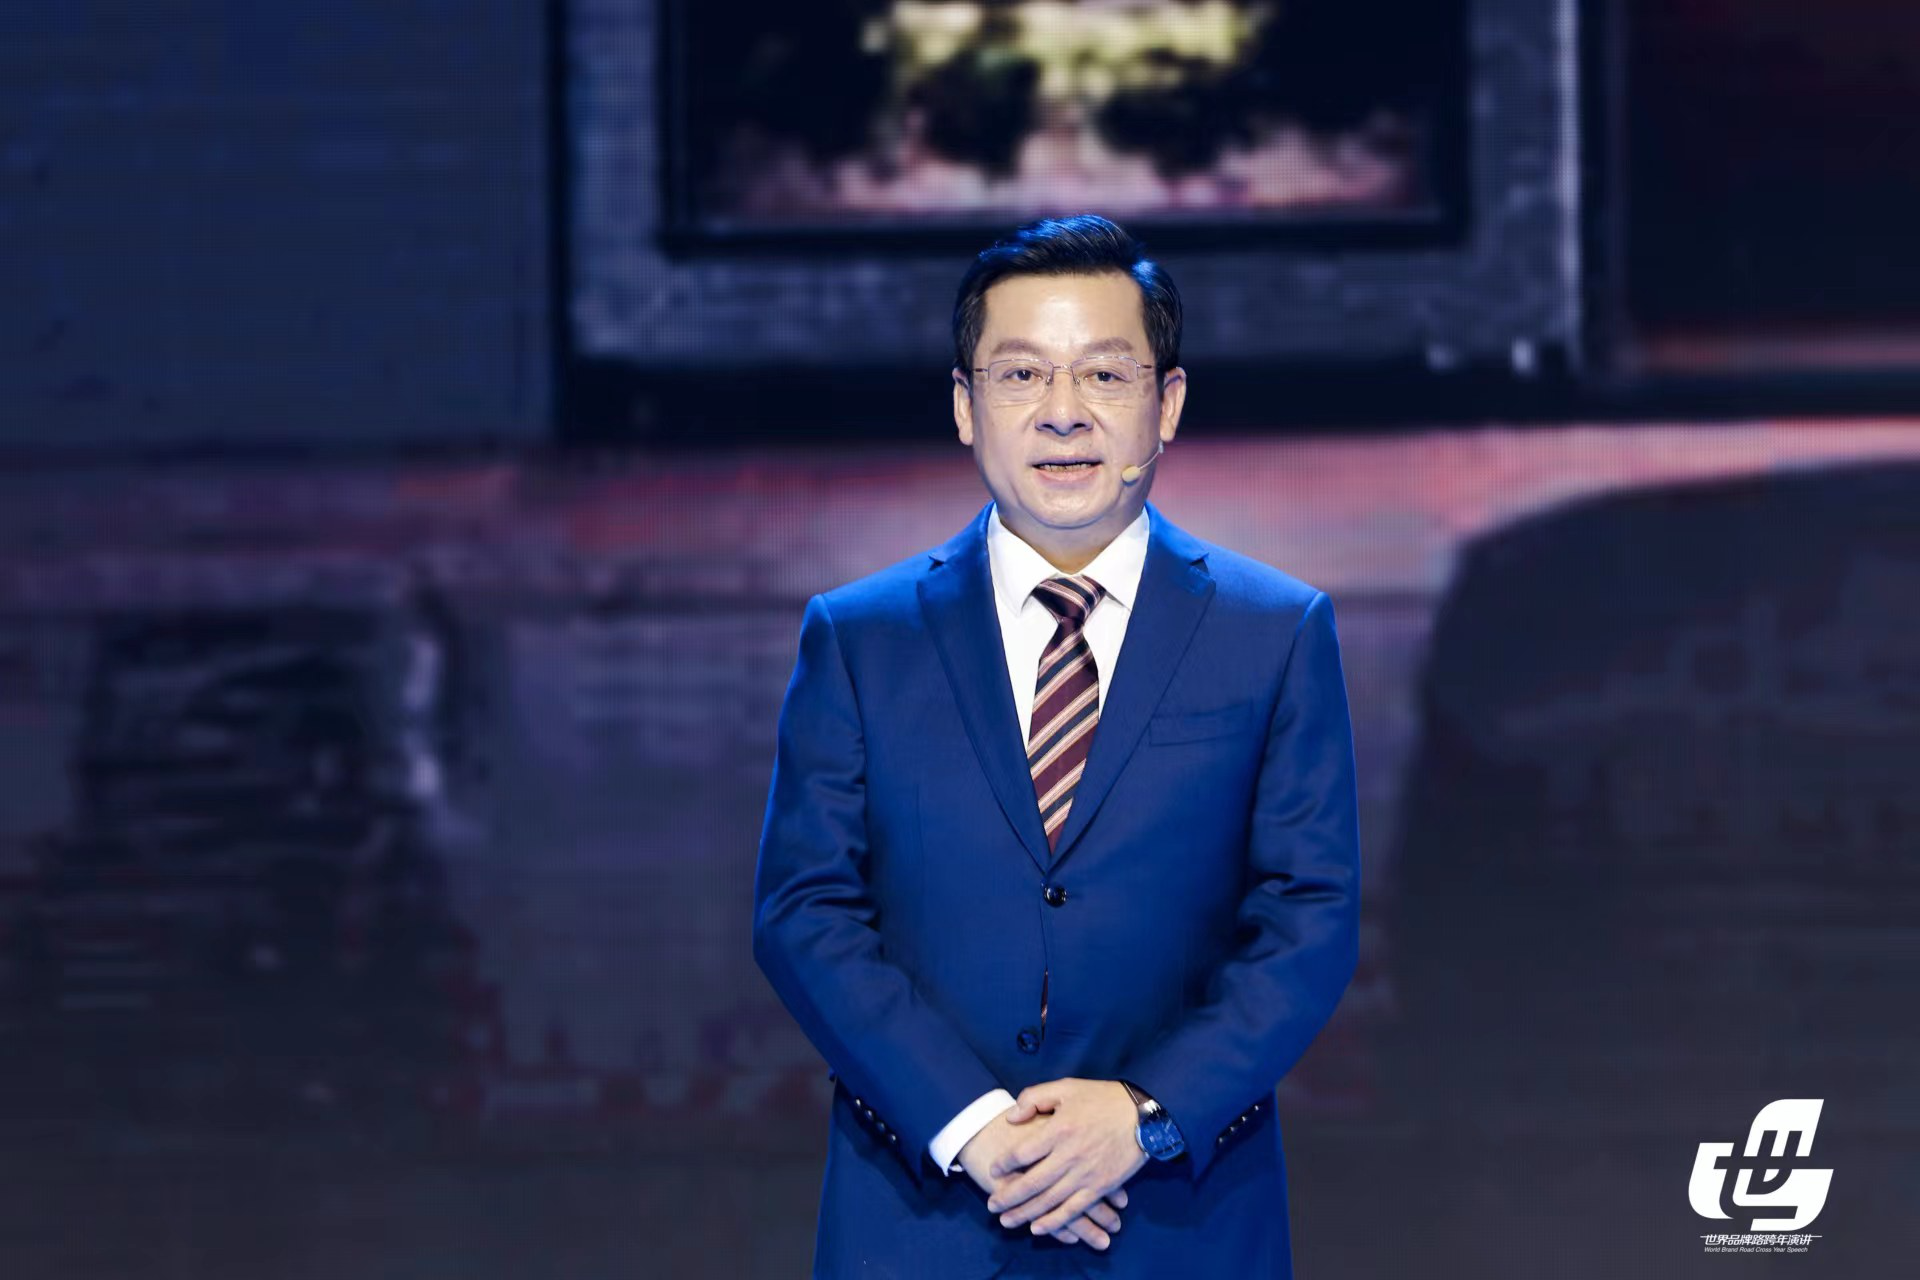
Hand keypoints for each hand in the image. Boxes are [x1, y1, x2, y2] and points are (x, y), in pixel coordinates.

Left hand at [986, 1078, 1148, 1236]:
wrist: (1143, 1115)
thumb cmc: (1103, 1098)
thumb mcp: (1066, 1087)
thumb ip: (1034, 1098)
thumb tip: (1011, 1118)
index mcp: (1058, 1130)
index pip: (1022, 1153)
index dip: (1004, 1163)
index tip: (994, 1169)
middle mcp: (1068, 1156)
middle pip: (1031, 1183)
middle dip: (1008, 1197)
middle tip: (992, 1205)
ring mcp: (1084, 1175)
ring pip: (1048, 1201)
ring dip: (1025, 1214)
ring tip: (1007, 1221)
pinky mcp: (1100, 1187)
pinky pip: (1073, 1210)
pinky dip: (1055, 1222)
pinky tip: (1039, 1228)